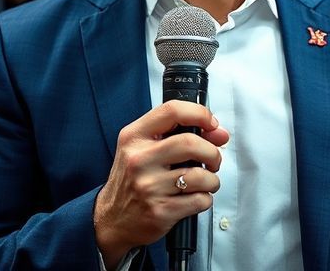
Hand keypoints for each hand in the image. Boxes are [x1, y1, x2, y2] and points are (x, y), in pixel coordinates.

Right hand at [93, 101, 229, 269]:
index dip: (200, 114)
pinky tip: (195, 197)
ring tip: (205, 182)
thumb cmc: (131, 180)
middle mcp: (139, 159)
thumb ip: (176, 134)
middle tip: (213, 159)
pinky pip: (200, 200)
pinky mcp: (160, 211)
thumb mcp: (141, 148)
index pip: (172, 111)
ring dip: (212, 179)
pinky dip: (205, 199)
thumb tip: (219, 133)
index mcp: (134, 137)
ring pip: (200, 175)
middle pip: (190, 143)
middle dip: (212, 152)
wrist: (111, 218)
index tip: (212, 124)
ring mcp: (149, 186)